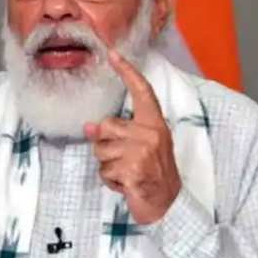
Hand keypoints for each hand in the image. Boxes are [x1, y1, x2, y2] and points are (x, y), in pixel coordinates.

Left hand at [84, 50, 180, 223]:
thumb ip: (118, 134)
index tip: (112, 53)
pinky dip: (110, 181)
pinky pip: (104, 171)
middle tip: (123, 160)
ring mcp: (143, 151)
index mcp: (154, 124)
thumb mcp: (140, 148)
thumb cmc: (153, 172)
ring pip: (101, 151)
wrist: (169, 204)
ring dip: (108, 166)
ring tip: (126, 173)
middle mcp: (150, 133)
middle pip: (105, 126)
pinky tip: (126, 184)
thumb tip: (88, 127)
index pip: (141, 92)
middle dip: (105, 146)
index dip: (127, 72)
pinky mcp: (134, 170)